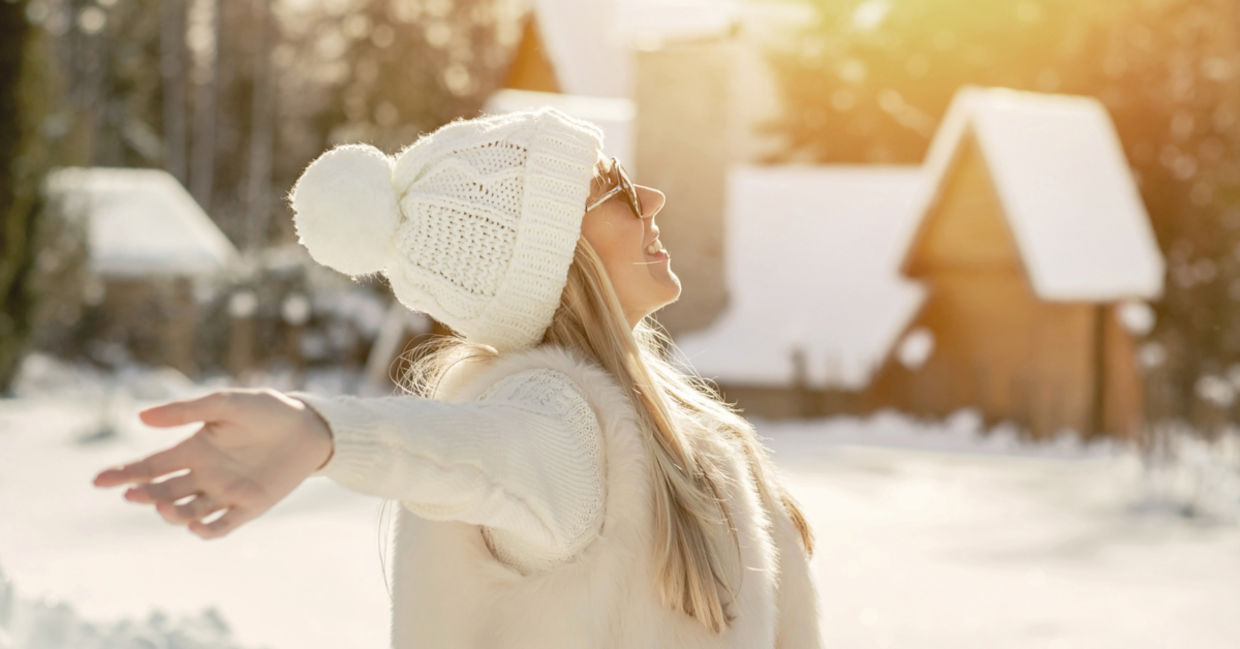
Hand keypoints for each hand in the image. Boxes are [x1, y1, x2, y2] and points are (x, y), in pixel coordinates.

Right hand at [92, 388, 333, 538]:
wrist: (308, 426)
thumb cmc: (266, 410)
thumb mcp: (226, 404)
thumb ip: (186, 411)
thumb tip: (141, 417)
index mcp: (193, 450)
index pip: (151, 466)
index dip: (124, 474)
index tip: (99, 481)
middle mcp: (204, 475)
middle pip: (164, 492)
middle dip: (146, 495)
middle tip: (136, 494)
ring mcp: (225, 493)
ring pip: (187, 512)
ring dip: (172, 514)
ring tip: (164, 508)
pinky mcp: (249, 507)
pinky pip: (222, 525)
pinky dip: (207, 530)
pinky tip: (197, 527)